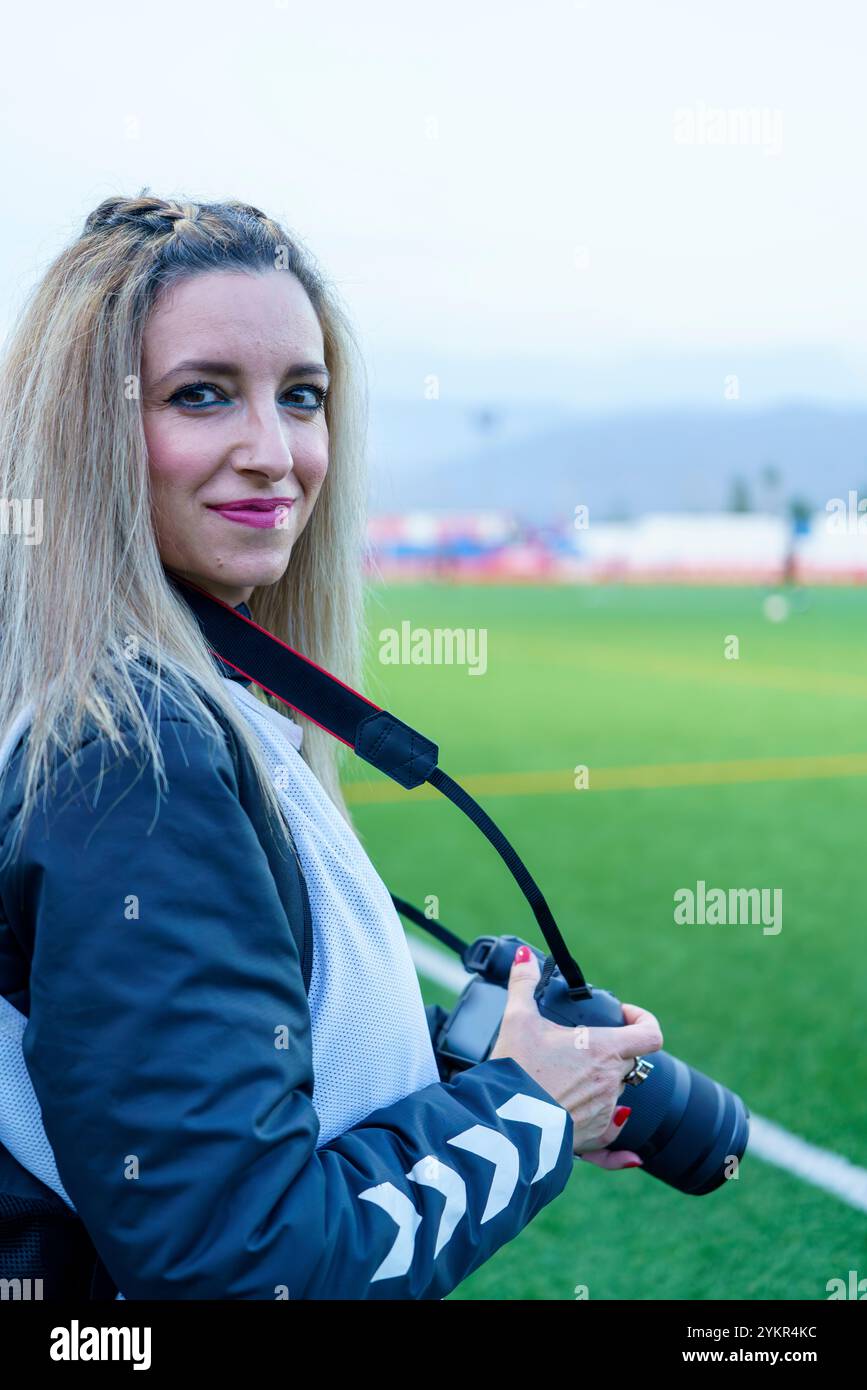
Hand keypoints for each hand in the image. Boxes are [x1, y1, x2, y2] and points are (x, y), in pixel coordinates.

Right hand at [489, 947, 662, 1169]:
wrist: (503, 1122)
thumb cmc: (516, 1069)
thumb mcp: (517, 1020)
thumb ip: (523, 984)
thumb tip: (523, 958)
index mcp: (603, 1050)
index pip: (649, 1033)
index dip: (642, 1019)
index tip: (624, 1015)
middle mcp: (611, 1083)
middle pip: (628, 1062)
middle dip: (611, 1052)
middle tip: (583, 1046)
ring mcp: (604, 1114)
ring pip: (615, 1095)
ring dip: (602, 1085)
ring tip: (570, 1078)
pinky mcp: (591, 1140)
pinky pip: (614, 1142)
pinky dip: (620, 1146)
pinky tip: (633, 1155)